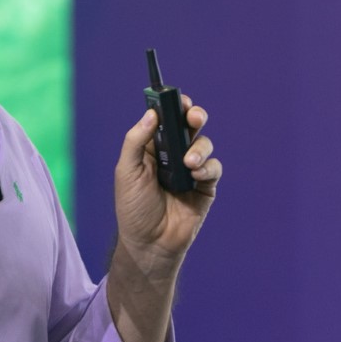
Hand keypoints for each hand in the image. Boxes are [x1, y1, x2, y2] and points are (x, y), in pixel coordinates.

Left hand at [113, 97, 220, 273]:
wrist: (150, 243)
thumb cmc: (133, 208)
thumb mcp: (127, 171)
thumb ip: (136, 141)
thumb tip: (151, 113)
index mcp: (152, 147)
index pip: (165, 119)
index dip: (172, 106)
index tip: (177, 98)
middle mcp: (173, 155)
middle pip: (189, 125)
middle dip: (194, 115)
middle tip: (193, 117)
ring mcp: (191, 169)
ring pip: (204, 143)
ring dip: (199, 147)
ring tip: (188, 163)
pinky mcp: (206, 186)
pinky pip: (214, 168)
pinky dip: (208, 167)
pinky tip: (197, 174)